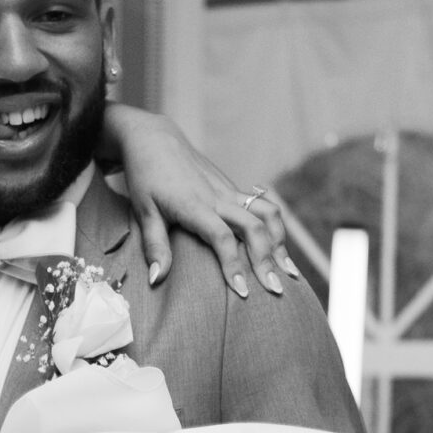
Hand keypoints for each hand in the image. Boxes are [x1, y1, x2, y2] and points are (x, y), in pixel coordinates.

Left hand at [103, 106, 297, 298]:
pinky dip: (276, 230)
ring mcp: (230, 191)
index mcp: (194, 205)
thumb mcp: (143, 213)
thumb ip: (154, 246)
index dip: (233, 265)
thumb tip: (158, 280)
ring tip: (288, 272)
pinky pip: (264, 208)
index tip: (242, 291)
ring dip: (281, 242)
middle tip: (275, 290)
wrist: (156, 140)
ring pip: (267, 214)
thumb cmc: (146, 177)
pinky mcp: (234, 189)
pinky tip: (281, 250)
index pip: (221, 237)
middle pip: (254, 228)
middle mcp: (218, 197)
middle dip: (267, 260)